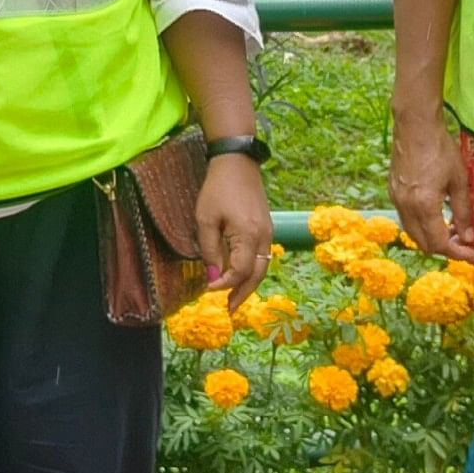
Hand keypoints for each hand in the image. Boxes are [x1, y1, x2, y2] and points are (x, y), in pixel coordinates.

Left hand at [193, 153, 274, 305]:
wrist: (238, 162)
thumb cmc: (217, 189)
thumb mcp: (205, 219)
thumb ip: (209, 249)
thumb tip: (213, 275)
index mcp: (248, 235)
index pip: (240, 271)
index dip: (224, 283)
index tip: (208, 289)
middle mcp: (263, 237)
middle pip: (257, 274)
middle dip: (243, 293)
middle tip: (229, 309)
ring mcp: (268, 232)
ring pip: (263, 267)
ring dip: (249, 285)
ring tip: (234, 299)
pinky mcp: (266, 227)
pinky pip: (263, 256)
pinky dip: (253, 271)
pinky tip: (241, 276)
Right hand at [387, 116, 473, 263]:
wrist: (415, 126)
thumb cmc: (440, 148)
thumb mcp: (459, 180)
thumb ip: (463, 212)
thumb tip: (468, 237)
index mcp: (424, 205)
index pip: (440, 243)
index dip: (458, 253)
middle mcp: (406, 207)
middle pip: (424, 244)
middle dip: (446, 248)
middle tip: (464, 242)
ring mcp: (396, 199)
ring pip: (413, 233)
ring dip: (432, 238)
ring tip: (451, 229)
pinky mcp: (393, 192)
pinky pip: (406, 219)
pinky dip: (421, 225)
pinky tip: (435, 215)